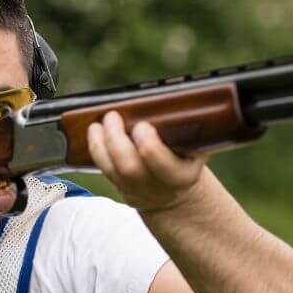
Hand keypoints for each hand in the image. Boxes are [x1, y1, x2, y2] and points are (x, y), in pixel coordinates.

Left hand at [87, 111, 208, 212]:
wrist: (179, 194)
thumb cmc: (187, 161)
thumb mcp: (197, 148)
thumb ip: (189, 129)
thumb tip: (180, 98)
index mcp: (180, 176)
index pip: (160, 162)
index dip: (148, 143)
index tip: (142, 124)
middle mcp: (157, 187)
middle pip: (129, 168)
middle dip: (116, 139)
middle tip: (112, 116)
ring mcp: (136, 191)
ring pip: (111, 170)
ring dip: (99, 144)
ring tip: (97, 124)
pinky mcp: (120, 189)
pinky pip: (104, 170)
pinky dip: (96, 149)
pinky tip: (94, 132)